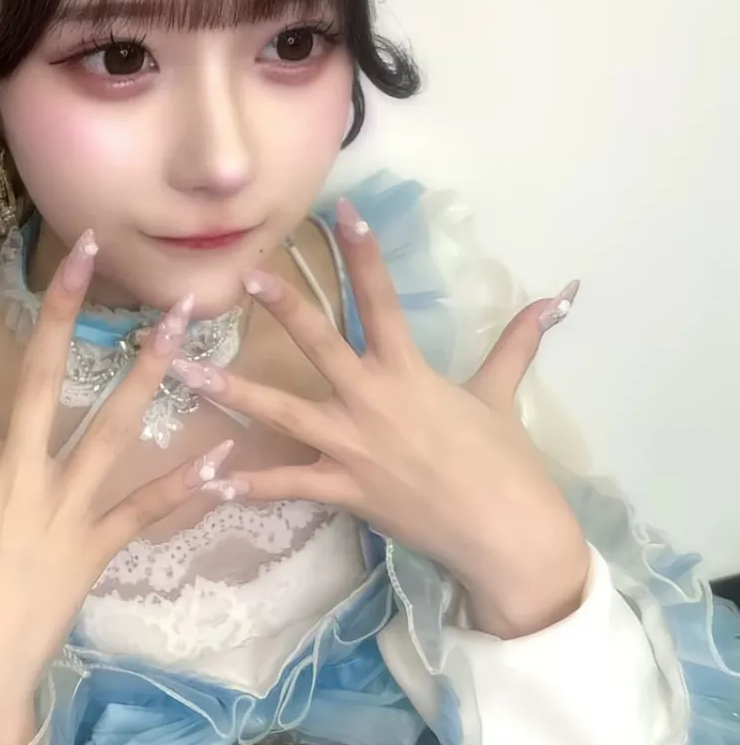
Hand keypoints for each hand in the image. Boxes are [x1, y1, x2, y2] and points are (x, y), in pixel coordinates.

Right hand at [0, 231, 232, 744]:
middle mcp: (15, 479)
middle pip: (41, 382)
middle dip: (65, 312)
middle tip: (94, 252)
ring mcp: (61, 513)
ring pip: (108, 431)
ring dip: (147, 375)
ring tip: (182, 323)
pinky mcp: (94, 552)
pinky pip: (145, 512)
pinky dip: (184, 484)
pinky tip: (223, 452)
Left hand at [172, 198, 590, 638]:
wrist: (506, 533)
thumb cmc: (504, 462)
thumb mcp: (500, 395)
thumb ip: (517, 343)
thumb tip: (559, 295)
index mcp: (409, 371)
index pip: (381, 299)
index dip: (363, 253)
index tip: (343, 211)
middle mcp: (372, 400)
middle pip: (319, 343)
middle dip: (282, 305)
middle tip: (245, 274)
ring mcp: (352, 446)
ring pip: (281, 412)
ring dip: (232, 390)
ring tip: (185, 371)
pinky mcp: (344, 490)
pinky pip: (288, 485)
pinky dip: (249, 485)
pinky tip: (208, 481)